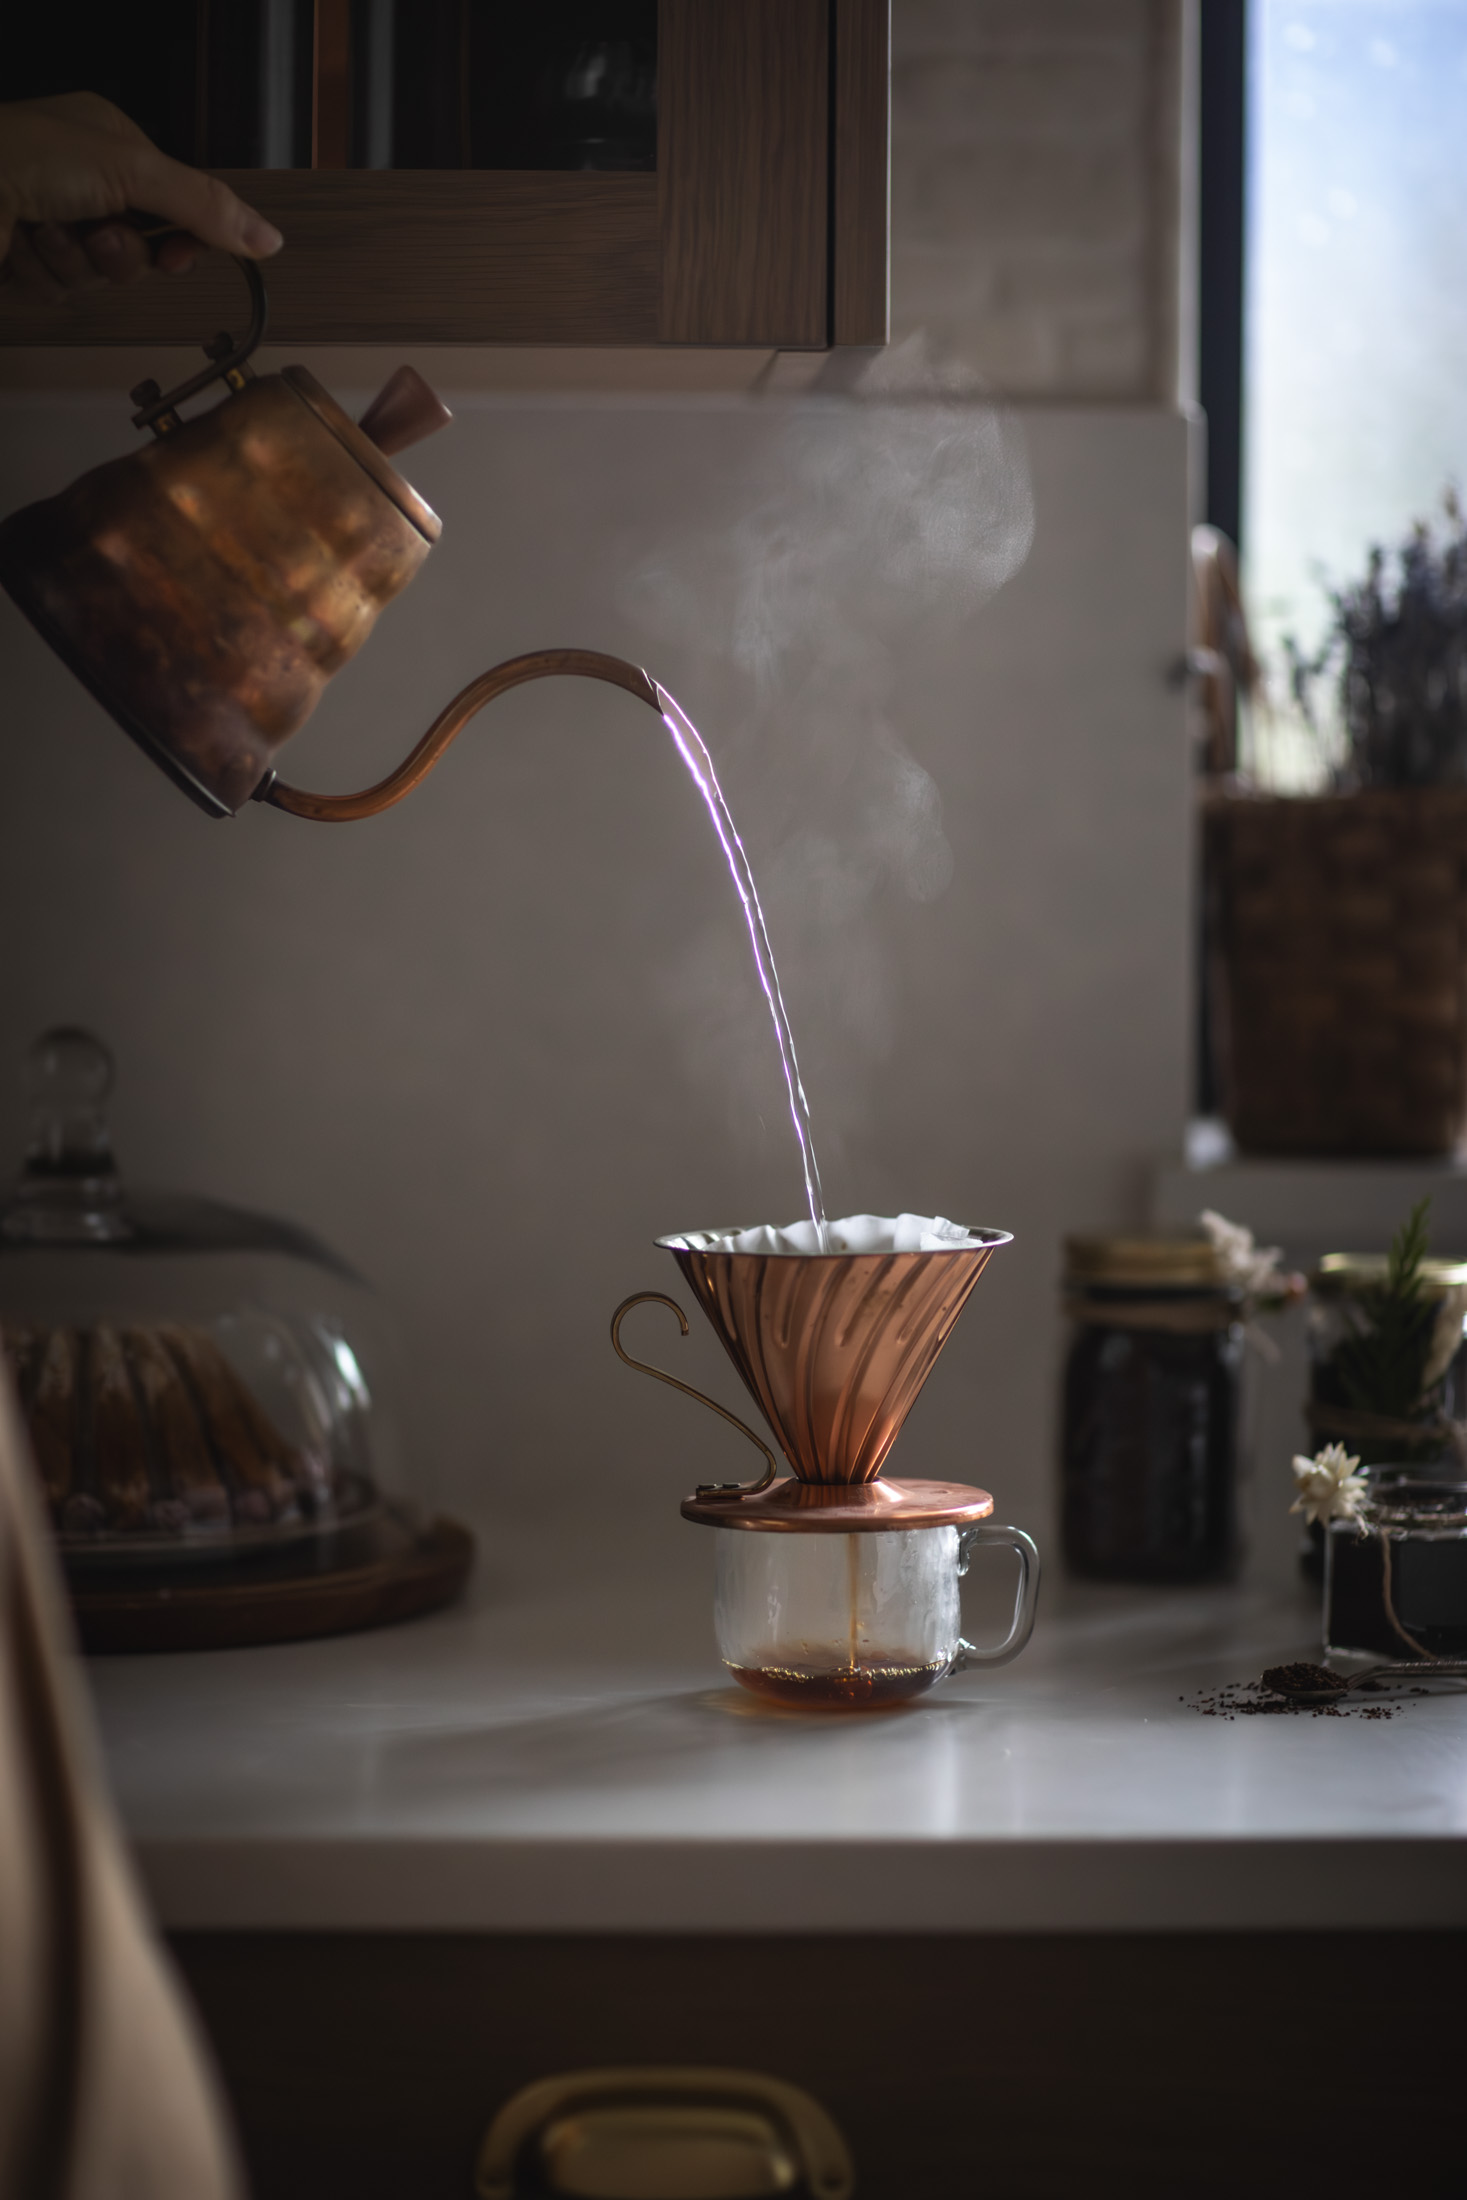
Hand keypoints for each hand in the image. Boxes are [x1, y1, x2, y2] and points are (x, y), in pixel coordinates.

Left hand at [0, 92, 282, 298]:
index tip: (177, 254)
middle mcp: (84, 182)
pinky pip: (60, 291)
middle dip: (119, 254)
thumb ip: (203, 206)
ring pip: (99, 276)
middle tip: (98, 234)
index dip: (181, 239)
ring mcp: (55, 219)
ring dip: (78, 263)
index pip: (175, 206)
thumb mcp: (133, 169)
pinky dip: (45, 274)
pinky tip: (24, 244)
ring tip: (49, 231)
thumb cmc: (26, 155)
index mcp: (112, 145)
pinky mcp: (28, 258)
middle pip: (140, 250)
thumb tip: (269, 238)